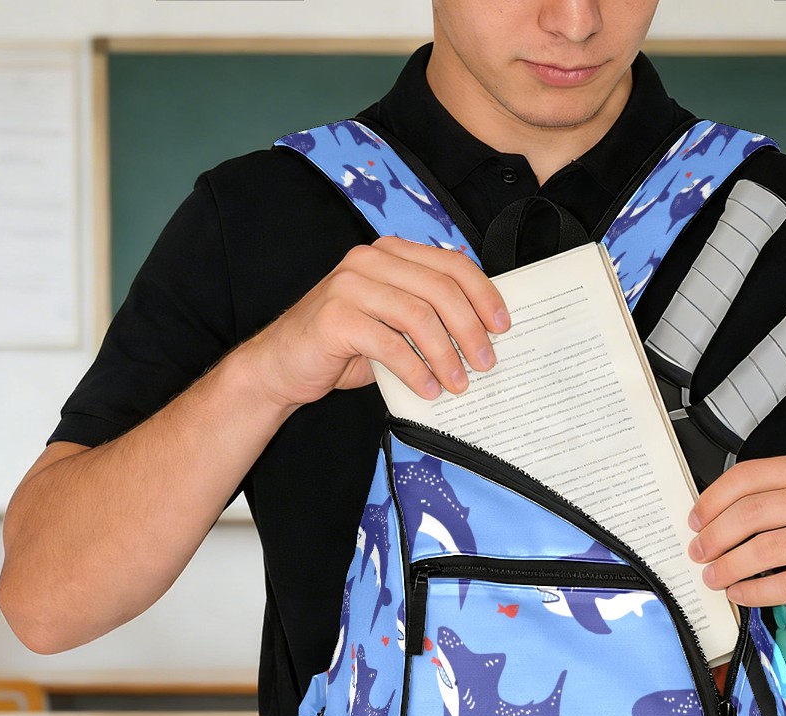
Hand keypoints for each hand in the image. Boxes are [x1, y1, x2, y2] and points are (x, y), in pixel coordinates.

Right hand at [235, 236, 508, 408]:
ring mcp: (349, 285)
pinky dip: (415, 370)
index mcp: (390, 254)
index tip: (503, 327)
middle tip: (486, 363)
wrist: (282, 365)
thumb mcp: (393, 324)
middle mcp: (370, 260)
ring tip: (459, 383)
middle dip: (470, 330)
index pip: (451, 265)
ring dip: (446, 355)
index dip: (484, 295)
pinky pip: (389, 344)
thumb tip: (482, 335)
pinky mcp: (335, 317)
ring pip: (418, 316)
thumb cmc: (344, 346)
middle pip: (440, 290)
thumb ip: (427, 316)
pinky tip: (428, 390)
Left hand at [686, 454, 785, 612]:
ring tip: (714, 576)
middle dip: (714, 536)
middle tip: (699, 552)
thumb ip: (773, 494)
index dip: (712, 500)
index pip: (749, 476)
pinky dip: (753, 592)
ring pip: (764, 550)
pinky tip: (740, 594)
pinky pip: (784, 585)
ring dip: (728, 566)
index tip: (695, 520)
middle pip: (751, 513)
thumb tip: (712, 515)